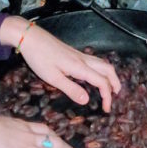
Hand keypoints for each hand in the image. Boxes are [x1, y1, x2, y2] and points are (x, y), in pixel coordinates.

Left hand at [0, 17, 120, 112]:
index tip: (106, 109)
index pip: (101, 82)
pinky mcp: (74, 53)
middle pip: (108, 69)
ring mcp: (79, 55)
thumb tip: (87, 100)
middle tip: (115, 96)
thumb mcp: (52, 77)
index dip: (107, 96)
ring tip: (110, 87)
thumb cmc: (39, 58)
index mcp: (79, 67)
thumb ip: (70, 89)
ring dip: (109, 75)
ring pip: (102, 64)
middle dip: (115, 83)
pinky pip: (95, 62)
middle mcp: (83, 60)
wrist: (31, 38)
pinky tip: (94, 76)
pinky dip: (101, 70)